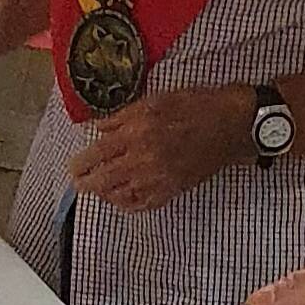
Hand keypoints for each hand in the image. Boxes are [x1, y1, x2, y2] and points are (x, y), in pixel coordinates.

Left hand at [70, 85, 243, 212]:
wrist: (230, 124)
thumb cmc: (195, 106)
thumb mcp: (154, 100)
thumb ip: (122, 117)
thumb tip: (98, 128)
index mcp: (137, 132)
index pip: (97, 154)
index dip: (80, 163)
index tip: (73, 166)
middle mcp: (144, 159)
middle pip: (103, 180)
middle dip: (86, 183)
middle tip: (78, 183)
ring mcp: (158, 178)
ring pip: (119, 196)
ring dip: (105, 193)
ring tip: (99, 189)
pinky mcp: (172, 190)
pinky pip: (142, 205)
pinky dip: (127, 204)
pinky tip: (122, 197)